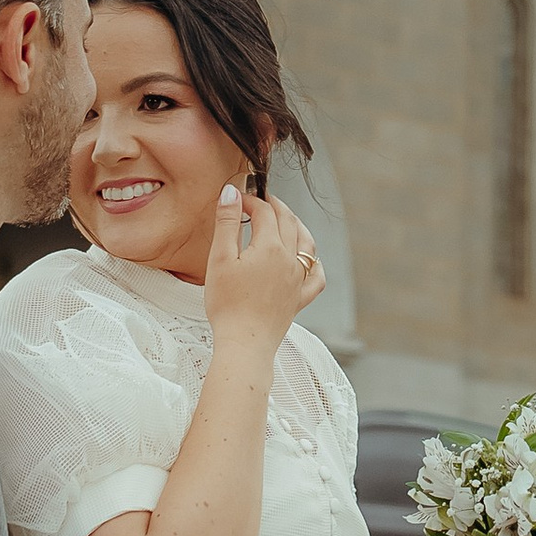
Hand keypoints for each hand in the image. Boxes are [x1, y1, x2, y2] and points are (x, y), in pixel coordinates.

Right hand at [201, 182, 324, 353]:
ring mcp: (298, 280)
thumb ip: (227, 222)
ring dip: (297, 226)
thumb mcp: (220, 259)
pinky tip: (309, 260)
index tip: (237, 201)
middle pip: (288, 222)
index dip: (251, 201)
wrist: (244, 343)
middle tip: (262, 200)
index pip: (265, 212)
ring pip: (307, 244)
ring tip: (287, 219)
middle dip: (275, 207)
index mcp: (270, 247)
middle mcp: (290, 260)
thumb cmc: (227, 304)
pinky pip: (316, 277)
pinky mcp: (299, 300)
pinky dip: (314, 264)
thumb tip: (232, 192)